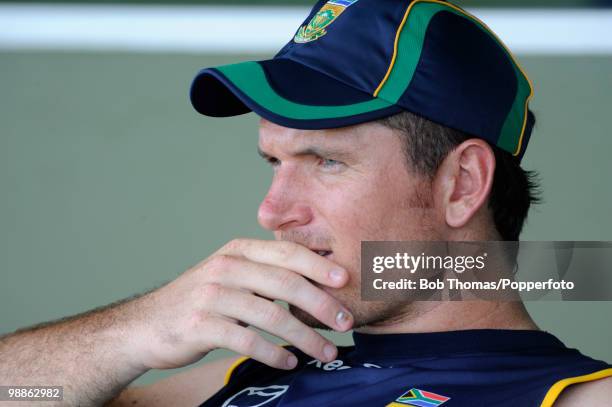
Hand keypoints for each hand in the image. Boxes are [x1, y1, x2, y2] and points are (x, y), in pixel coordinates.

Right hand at [126, 239, 352, 371]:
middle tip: (345, 322)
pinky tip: (289, 362)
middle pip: (285, 283)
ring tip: (326, 352)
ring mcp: (211, 296)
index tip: (346, 281)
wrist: (145, 326)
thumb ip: (264, 273)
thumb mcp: (230, 275)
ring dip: (305, 336)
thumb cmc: (199, 301)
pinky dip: (274, 353)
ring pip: (271, 315)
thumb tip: (317, 285)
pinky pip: (247, 341)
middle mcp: (226, 267)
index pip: (286, 253)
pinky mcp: (200, 325)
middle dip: (321, 303)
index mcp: (238, 251)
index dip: (318, 266)